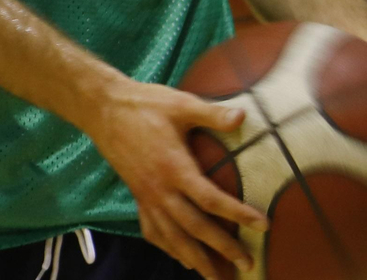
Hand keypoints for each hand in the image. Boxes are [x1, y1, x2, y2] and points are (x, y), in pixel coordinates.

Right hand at [82, 78, 267, 279]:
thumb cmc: (145, 104)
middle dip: (221, 249)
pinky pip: (152, 230)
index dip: (238, 214)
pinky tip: (180, 257)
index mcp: (174, 167)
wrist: (103, 110)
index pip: (211, 199)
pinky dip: (167, 247)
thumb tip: (243, 116)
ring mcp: (147, 196)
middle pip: (194, 227)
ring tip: (214, 277)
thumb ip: (212, 114)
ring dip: (194, 259)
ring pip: (172, 237)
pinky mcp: (137, 196)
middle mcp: (160, 189)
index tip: (262, 226)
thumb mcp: (180, 104)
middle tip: (246, 264)